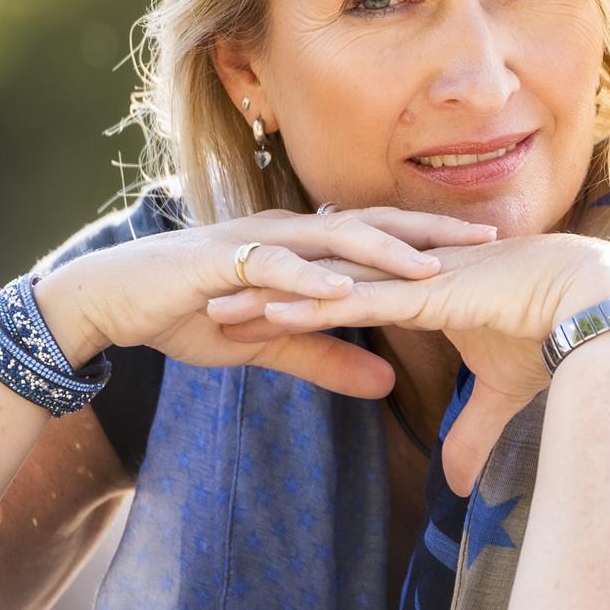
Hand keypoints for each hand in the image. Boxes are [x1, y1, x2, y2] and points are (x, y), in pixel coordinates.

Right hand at [57, 206, 499, 398]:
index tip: (496, 250)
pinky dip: (307, 277)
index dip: (439, 240)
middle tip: (491, 240)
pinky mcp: (219, 260)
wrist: (112, 301)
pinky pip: (271, 265)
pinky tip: (340, 291)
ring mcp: (255, 239)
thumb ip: (329, 356)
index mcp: (308, 243)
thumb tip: (390, 387)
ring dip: (382, 251)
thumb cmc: (193, 313)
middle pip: (374, 222)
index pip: (385, 235)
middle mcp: (290, 230)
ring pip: (331, 237)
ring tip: (430, 267)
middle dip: (433, 230)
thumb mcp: (273, 343)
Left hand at [205, 228, 609, 493]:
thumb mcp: (500, 397)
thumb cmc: (555, 340)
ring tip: (216, 306)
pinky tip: (266, 312)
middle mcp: (411, 274)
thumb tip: (458, 486)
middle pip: (322, 281)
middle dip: (266, 290)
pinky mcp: (422, 291)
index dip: (301, 299)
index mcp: (426, 287)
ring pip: (326, 286)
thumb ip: (472, 435)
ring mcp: (413, 279)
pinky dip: (308, 305)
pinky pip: (354, 299)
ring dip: (269, 297)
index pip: (349, 292)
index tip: (256, 308)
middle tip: (211, 298)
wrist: (594, 310)